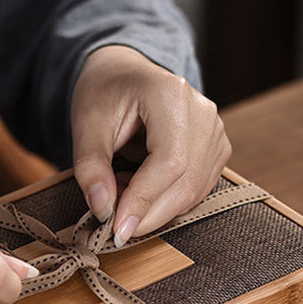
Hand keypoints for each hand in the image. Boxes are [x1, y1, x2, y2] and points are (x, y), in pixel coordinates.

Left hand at [71, 45, 230, 245]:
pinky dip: (165, 202)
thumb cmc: (106, 93)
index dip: (143, 201)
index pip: (169, 162)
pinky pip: (195, 192)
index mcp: (172, 95)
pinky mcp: (216, 152)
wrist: (126, 74)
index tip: (116, 229)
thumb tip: (103, 210)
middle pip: (186, 183)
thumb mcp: (86, 124)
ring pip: (192, 193)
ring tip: (121, 186)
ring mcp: (216, 133)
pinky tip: (139, 185)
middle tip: (112, 219)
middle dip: (148, 214)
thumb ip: (91, 167)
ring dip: (154, 209)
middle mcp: (204, 113)